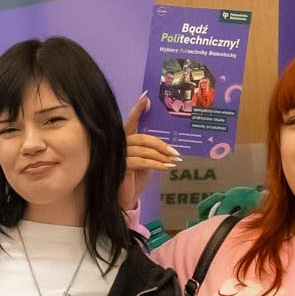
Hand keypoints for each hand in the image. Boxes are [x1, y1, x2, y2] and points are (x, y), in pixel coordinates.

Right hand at [118, 95, 179, 210]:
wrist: (126, 198)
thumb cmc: (135, 178)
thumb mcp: (146, 161)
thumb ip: (152, 150)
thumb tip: (170, 147)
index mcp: (126, 139)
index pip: (132, 121)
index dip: (138, 109)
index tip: (146, 97)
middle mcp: (120, 144)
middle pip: (142, 137)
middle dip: (161, 144)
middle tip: (175, 152)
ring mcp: (119, 155)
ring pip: (143, 150)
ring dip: (161, 156)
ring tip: (174, 161)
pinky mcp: (121, 167)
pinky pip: (141, 162)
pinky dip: (156, 164)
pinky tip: (166, 167)